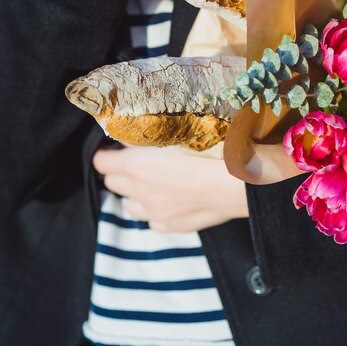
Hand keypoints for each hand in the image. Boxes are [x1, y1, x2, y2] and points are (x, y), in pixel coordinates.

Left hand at [92, 145, 248, 232]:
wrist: (235, 180)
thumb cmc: (208, 149)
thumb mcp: (175, 132)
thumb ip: (146, 134)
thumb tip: (129, 133)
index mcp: (134, 165)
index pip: (100, 162)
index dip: (107, 154)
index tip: (116, 149)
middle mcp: (138, 191)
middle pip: (112, 183)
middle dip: (120, 172)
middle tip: (139, 162)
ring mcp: (153, 212)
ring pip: (131, 204)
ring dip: (137, 193)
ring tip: (156, 182)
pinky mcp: (169, 226)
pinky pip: (152, 219)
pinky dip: (156, 209)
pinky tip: (172, 199)